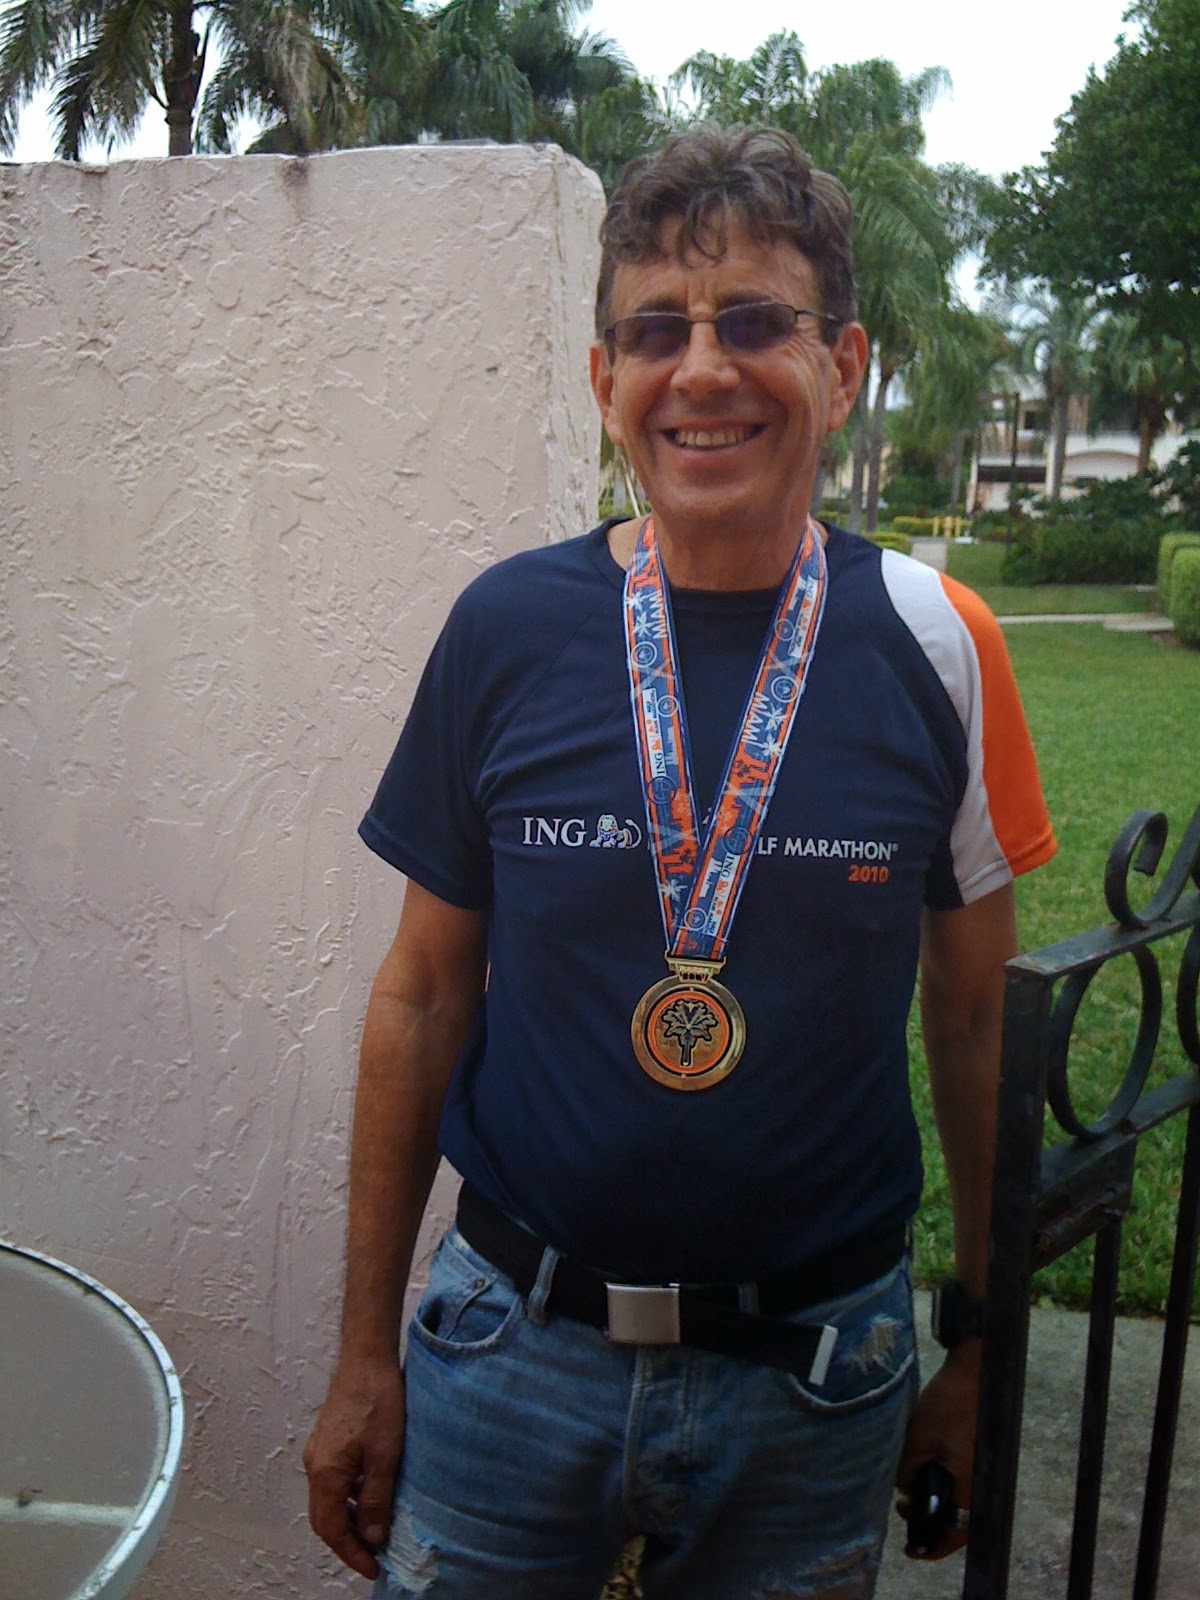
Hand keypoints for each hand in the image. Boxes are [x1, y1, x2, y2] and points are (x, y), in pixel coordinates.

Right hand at [304, 1357, 405, 1579]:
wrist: (366, 1358)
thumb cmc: (377, 1401)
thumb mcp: (385, 1456)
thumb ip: (376, 1500)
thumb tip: (372, 1538)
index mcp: (325, 1473)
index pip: (332, 1529)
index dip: (351, 1554)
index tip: (373, 1568)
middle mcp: (314, 1466)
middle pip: (324, 1519)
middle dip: (347, 1542)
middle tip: (373, 1557)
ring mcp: (319, 1452)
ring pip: (328, 1500)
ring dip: (348, 1520)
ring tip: (376, 1531)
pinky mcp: (327, 1441)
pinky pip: (332, 1482)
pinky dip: (348, 1499)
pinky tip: (370, 1496)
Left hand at [895, 1340, 980, 1559]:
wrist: (970, 1373)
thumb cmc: (946, 1408)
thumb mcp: (917, 1441)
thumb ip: (907, 1471)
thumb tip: (902, 1489)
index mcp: (969, 1486)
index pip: (956, 1533)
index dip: (934, 1546)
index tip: (913, 1550)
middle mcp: (978, 1482)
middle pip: (956, 1518)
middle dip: (928, 1520)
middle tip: (902, 1510)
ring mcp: (977, 1466)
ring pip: (955, 1497)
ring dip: (931, 1498)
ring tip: (905, 1488)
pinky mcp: (972, 1452)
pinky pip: (956, 1478)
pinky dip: (937, 1481)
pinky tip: (919, 1466)